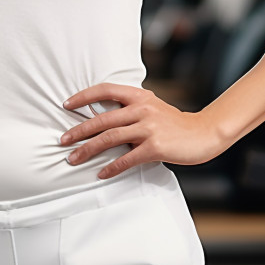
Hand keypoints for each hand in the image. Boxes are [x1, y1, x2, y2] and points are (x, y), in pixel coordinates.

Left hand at [60, 83, 223, 178]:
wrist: (203, 133)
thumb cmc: (174, 123)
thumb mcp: (152, 106)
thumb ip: (130, 108)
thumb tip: (101, 116)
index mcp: (139, 96)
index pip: (105, 90)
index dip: (83, 96)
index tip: (66, 105)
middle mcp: (141, 108)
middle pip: (102, 119)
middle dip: (78, 131)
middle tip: (62, 140)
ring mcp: (148, 127)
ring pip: (109, 138)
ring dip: (88, 150)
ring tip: (73, 159)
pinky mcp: (155, 146)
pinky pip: (127, 158)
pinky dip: (111, 167)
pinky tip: (101, 173)